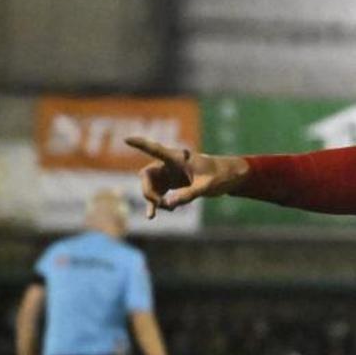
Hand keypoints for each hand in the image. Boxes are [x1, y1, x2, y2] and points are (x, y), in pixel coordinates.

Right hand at [125, 137, 248, 218]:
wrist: (229, 177)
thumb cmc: (220, 176)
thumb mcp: (206, 186)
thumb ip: (188, 194)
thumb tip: (168, 204)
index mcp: (178, 158)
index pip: (156, 149)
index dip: (141, 144)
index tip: (126, 139)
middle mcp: (170, 164)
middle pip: (147, 175)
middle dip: (148, 190)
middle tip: (160, 203)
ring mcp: (169, 174)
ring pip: (150, 186)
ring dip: (153, 199)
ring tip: (167, 209)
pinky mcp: (171, 183)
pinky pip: (157, 193)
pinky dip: (156, 203)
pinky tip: (152, 215)